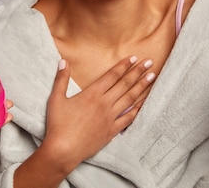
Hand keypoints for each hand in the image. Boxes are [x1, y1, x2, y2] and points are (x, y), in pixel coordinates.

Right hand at [42, 56, 155, 171]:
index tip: (134, 58)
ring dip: (141, 87)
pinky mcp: (112, 131)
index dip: (124, 66)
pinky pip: (128, 118)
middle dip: (138, 72)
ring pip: (130, 99)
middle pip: (125, 84)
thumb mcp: (56, 99)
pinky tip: (144, 102)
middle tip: (149, 62)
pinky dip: (137, 109)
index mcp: (92, 94)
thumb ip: (61, 79)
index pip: (112, 76)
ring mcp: (110, 118)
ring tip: (152, 77)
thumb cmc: (58, 125)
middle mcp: (104, 104)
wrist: (64, 150)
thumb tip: (63, 61)